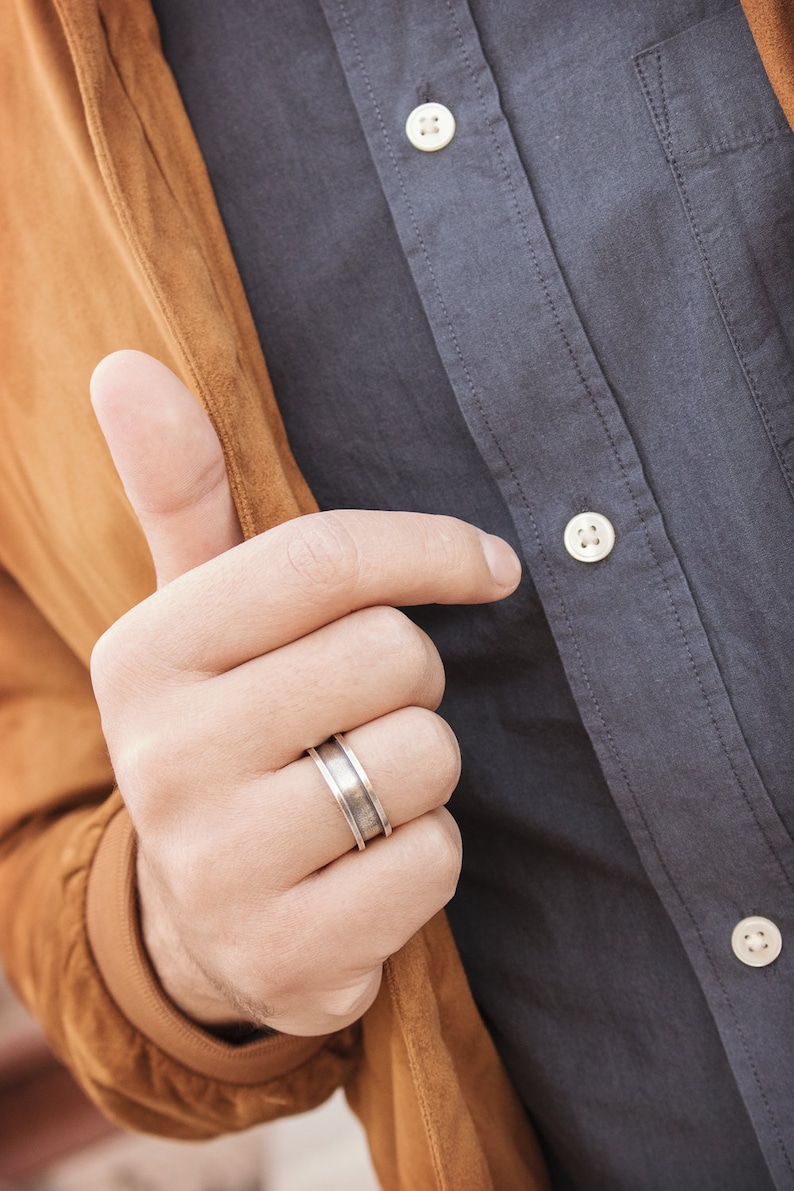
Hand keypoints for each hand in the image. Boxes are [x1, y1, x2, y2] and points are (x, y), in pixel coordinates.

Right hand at [89, 351, 520, 1036]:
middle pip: (390, 656)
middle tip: (372, 705)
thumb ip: (181, 493)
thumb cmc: (230, 729)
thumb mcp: (199, 618)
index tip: (489, 565)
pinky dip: (428, 853)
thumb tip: (122, 364)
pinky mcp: (287, 954)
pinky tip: (368, 861)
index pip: (323, 561)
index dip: (431, 549)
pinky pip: (433, 861)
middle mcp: (163, 758)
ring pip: (422, 759)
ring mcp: (219, 866)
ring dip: (423, 765)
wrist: (205, 915)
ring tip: (362, 784)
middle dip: (413, 675)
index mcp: (146, 655)